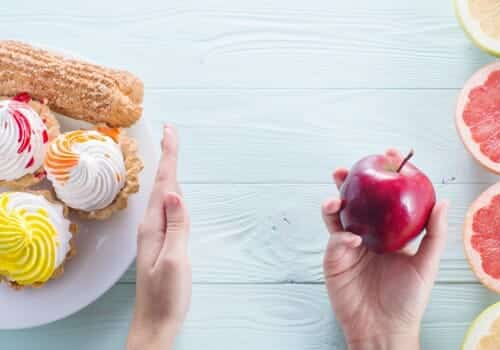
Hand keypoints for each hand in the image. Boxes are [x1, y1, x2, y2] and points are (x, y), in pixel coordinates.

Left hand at [127, 125, 190, 349]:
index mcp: (154, 227)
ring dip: (168, 170)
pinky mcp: (161, 240)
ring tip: (171, 151)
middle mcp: (151, 226)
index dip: (169, 157)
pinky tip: (172, 188)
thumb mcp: (175, 261)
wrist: (156, 321)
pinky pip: (166, 208)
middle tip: (172, 132)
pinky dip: (170, 190)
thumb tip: (175, 193)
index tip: (171, 131)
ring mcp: (155, 233)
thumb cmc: (167, 295)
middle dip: (168, 157)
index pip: (164, 185)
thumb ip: (176, 226)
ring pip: (163, 194)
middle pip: (162, 184)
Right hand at [322, 150, 448, 349]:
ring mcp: (348, 246)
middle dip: (348, 182)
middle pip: (354, 201)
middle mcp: (366, 234)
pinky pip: (335, 241)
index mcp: (386, 232)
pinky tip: (352, 238)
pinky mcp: (334, 260)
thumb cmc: (407, 300)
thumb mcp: (426, 265)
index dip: (385, 176)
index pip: (383, 199)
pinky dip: (340, 235)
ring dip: (333, 202)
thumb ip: (434, 233)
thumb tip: (443, 200)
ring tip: (336, 195)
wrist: (384, 328)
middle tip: (348, 169)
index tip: (390, 155)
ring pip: (336, 216)